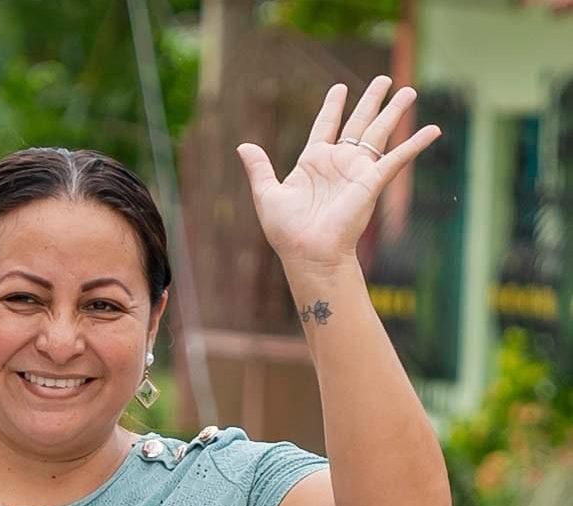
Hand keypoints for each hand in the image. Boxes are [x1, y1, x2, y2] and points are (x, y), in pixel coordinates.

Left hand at [237, 76, 440, 269]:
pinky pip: (398, 158)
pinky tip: (434, 129)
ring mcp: (356, 171)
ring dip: (394, 112)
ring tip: (408, 91)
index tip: (339, 89)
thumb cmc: (287, 231)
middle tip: (383, 80)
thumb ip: (259, 169)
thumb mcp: (267, 194)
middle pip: (358, 123)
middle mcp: (337, 163)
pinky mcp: (372, 182)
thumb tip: (243, 146)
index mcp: (312, 163)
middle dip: (371, 101)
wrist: (308, 253)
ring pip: (379, 133)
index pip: (325, 126)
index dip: (332, 107)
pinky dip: (416, 144)